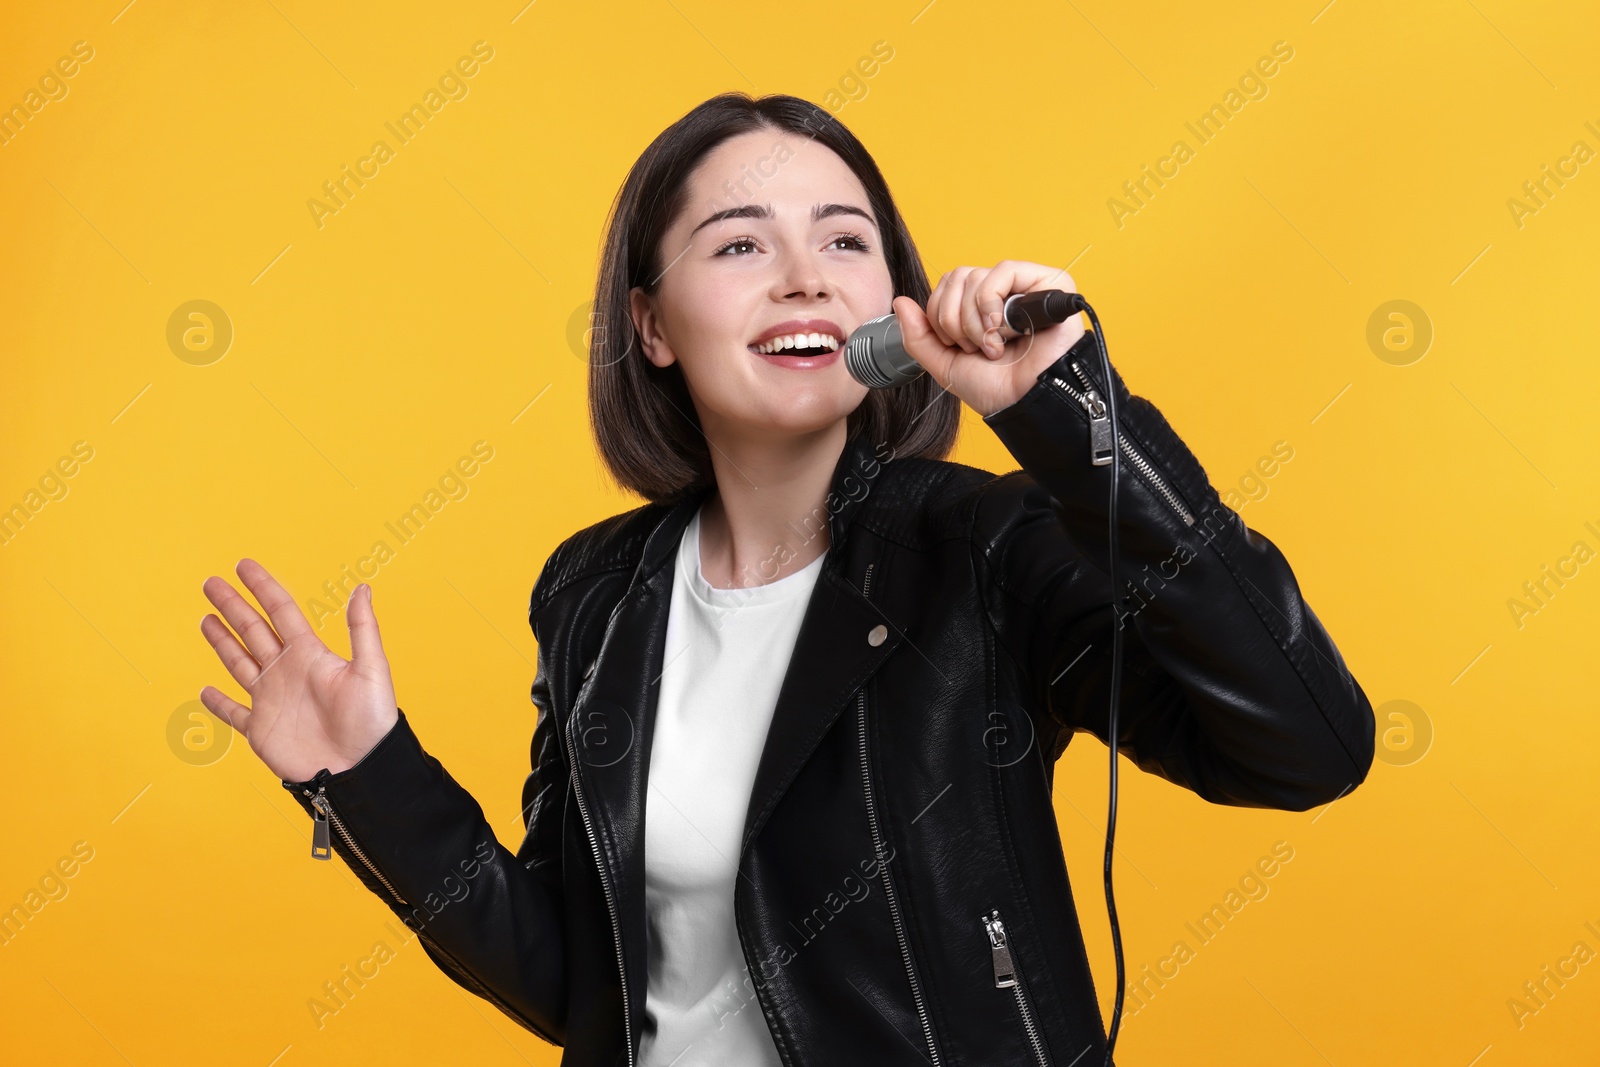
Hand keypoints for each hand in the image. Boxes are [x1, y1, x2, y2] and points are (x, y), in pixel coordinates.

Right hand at [198, 559, 398, 782]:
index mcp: (310, 654)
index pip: (280, 611)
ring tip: (206, 619)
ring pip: (239, 663)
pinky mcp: (260, 729)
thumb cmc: (371, 721)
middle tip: (211, 583)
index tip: (243, 565)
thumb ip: (362, 629)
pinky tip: (204, 689)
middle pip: (253, 630)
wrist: (359, 769)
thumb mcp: (371, 669)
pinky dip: (217, 703)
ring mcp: (271, 700)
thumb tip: (363, 587)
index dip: (262, 587)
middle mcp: (287, 672)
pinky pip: (233, 713)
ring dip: (222, 642)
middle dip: (232, 606)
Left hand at [892, 260, 1085, 416]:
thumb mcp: (945, 364)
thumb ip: (918, 336)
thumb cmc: (997, 389)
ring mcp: (1027, 286)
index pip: (945, 285)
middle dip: (955, 321)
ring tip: (995, 347)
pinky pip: (1005, 271)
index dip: (941, 316)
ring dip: (975, 322)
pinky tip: (1006, 332)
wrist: (1027, 403)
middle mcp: (1004, 293)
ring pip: (975, 277)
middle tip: (976, 348)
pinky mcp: (1051, 282)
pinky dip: (993, 305)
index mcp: (981, 308)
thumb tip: (900, 302)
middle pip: (956, 277)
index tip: (959, 347)